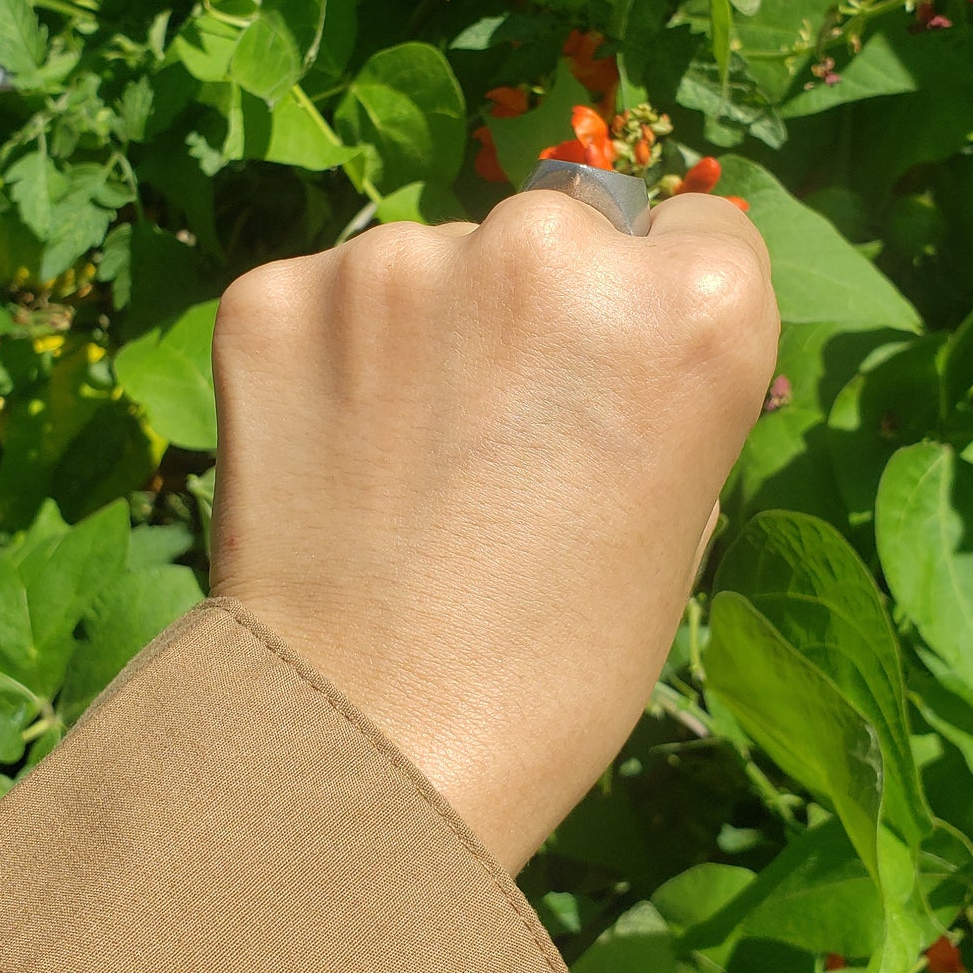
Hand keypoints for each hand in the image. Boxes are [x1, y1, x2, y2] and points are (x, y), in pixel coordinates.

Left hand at [210, 190, 778, 872]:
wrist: (369, 743)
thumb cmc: (560, 656)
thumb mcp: (680, 505)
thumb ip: (660, 372)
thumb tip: (623, 311)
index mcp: (694, 305)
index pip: (694, 229)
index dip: (653, 306)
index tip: (612, 371)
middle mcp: (550, 245)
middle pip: (557, 229)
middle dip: (537, 306)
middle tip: (498, 427)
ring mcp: (401, 260)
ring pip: (434, 260)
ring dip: (428, 325)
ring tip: (407, 456)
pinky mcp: (278, 290)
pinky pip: (328, 296)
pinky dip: (331, 351)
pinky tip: (334, 448)